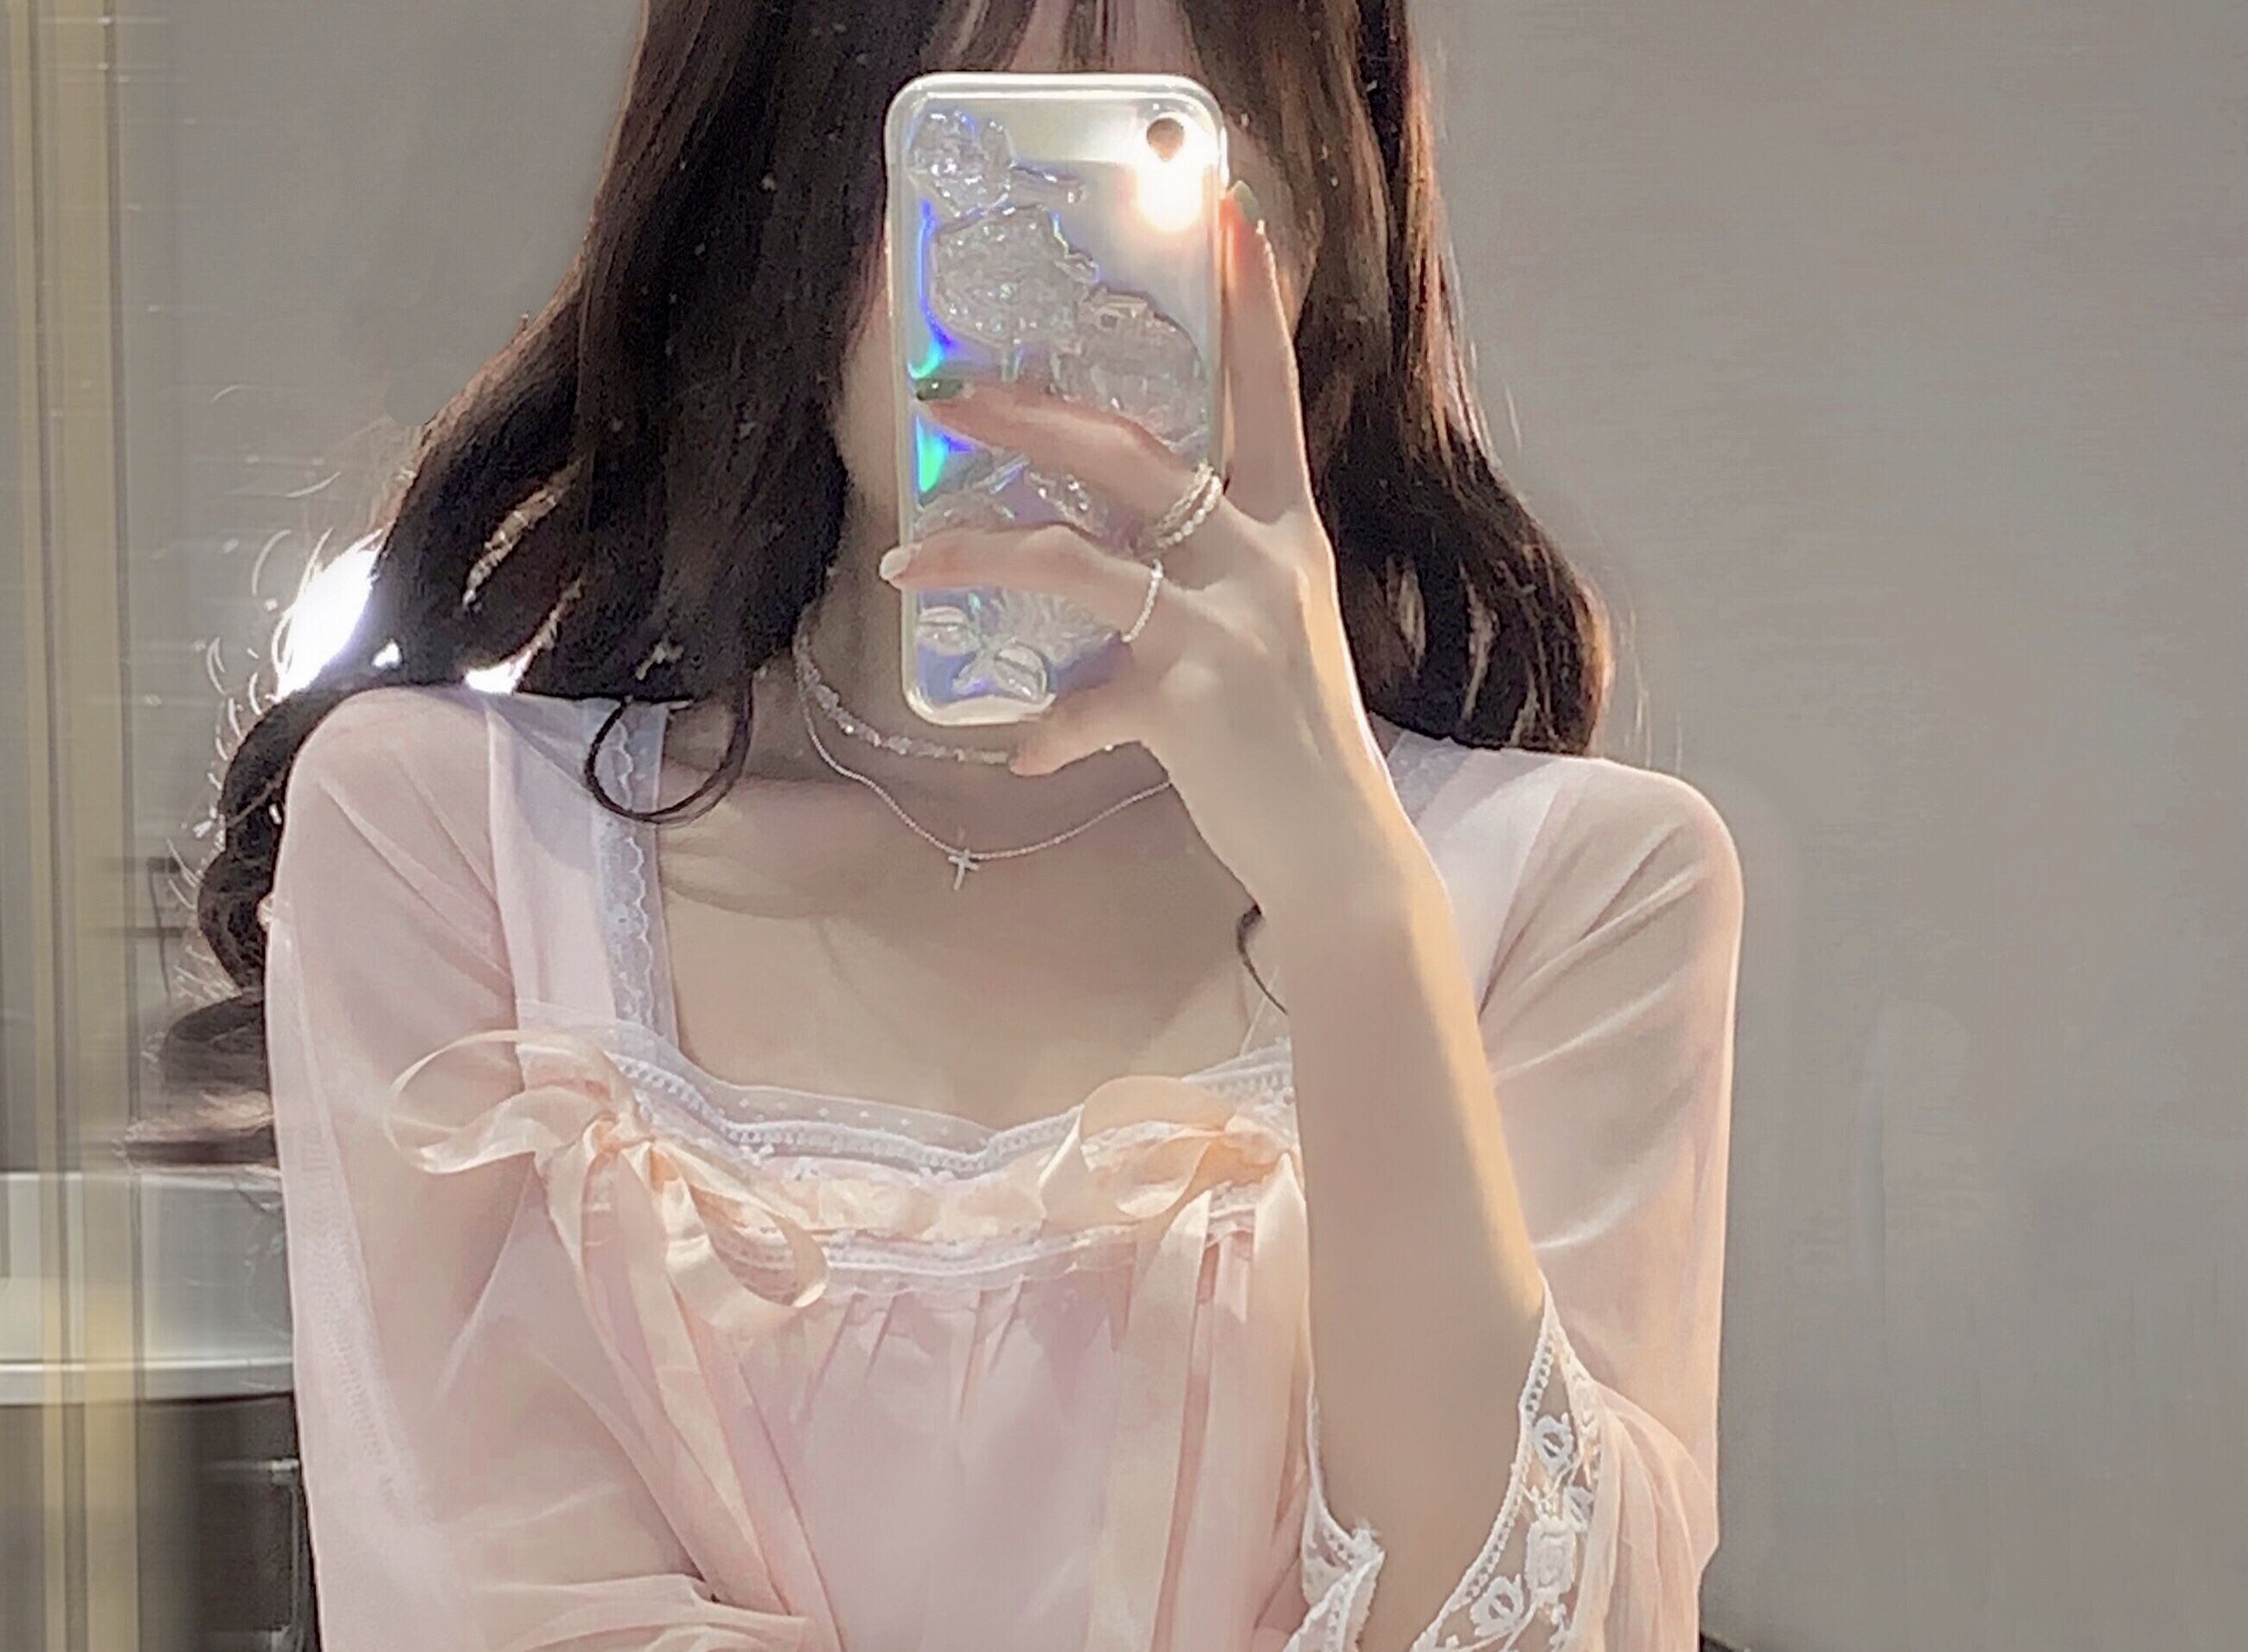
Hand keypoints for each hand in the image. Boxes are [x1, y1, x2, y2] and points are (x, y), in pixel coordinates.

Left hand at [877, 188, 1411, 921]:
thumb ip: (1212, 574)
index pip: (1268, 389)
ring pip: (1077, 560)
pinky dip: (1048, 730)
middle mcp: (1261, 558)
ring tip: (905, 561)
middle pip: (1131, 454)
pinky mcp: (1192, 703)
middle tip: (950, 395)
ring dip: (978, 556)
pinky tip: (1022, 754)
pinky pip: (1088, 701)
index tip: (1222, 206)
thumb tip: (1122, 555)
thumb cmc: (1297, 742)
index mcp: (1288, 528)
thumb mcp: (1275, 630)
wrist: (1342, 848)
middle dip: (1029, 418)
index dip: (1248, 298)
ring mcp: (1226, 627)